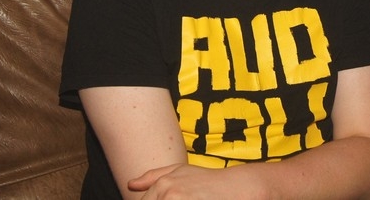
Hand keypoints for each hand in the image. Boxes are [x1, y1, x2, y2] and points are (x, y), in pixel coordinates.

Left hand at [129, 163, 268, 199]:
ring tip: (194, 199)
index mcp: (162, 186)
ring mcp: (177, 199)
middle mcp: (167, 193)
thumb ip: (154, 177)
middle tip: (188, 198)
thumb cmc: (210, 182)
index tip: (174, 199)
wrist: (238, 188)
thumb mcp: (181, 172)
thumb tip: (131, 184)